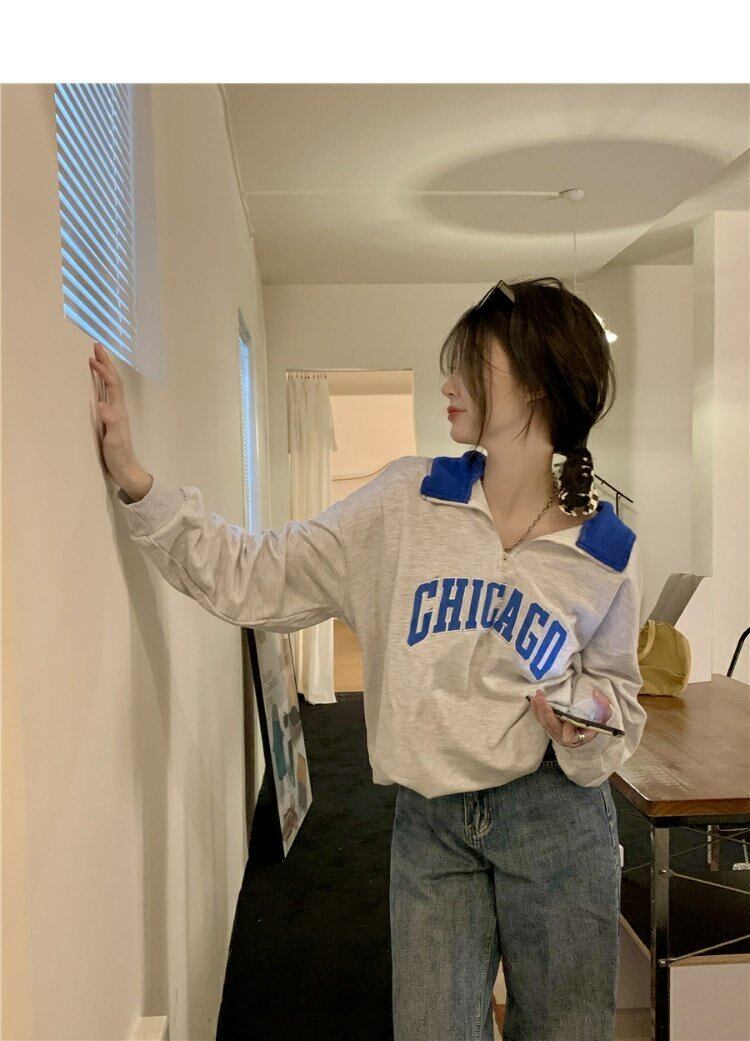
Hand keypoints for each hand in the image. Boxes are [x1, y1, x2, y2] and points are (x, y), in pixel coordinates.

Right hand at [88, 341, 138, 482]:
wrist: (126, 470)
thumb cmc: (119, 456)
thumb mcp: (114, 440)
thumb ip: (111, 421)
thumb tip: (102, 403)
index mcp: (118, 411)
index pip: (112, 384)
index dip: (104, 370)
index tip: (92, 358)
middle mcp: (119, 409)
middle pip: (114, 381)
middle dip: (106, 362)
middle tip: (96, 346)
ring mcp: (116, 413)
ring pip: (111, 386)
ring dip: (105, 370)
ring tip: (96, 357)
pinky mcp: (112, 419)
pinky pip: (108, 394)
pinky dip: (102, 383)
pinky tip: (98, 383)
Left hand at [530, 689, 612, 748]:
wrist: (589, 730)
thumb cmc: (597, 722)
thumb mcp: (604, 714)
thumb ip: (603, 706)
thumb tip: (595, 693)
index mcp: (578, 738)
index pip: (568, 735)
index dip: (567, 726)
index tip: (569, 715)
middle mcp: (564, 739)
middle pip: (552, 726)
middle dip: (545, 711)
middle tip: (541, 695)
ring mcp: (556, 735)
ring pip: (544, 724)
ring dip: (538, 709)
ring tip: (535, 696)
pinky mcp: (550, 729)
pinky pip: (541, 721)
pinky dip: (536, 711)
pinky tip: (533, 701)